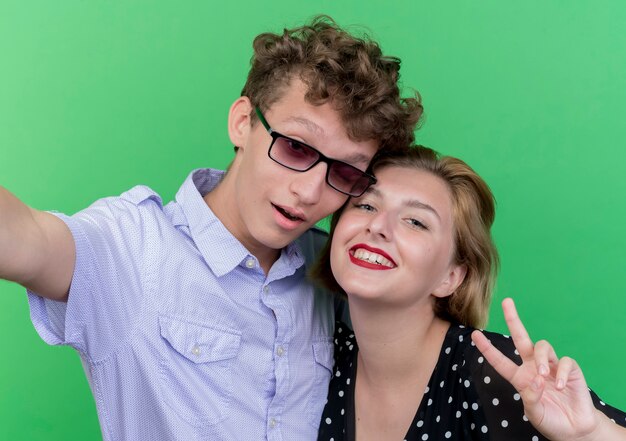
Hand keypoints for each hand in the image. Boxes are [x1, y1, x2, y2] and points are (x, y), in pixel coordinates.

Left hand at [471, 298, 601, 440]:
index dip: (487, 349)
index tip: (474, 334)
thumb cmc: (551, 420)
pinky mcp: (569, 369)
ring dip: (541, 359)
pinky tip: (560, 386)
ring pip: (542, 346)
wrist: (575, 429)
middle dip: (513, 319)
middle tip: (507, 302)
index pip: (500, 361)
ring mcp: (552, 366)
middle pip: (521, 338)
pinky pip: (563, 361)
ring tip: (543, 376)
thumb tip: (536, 379)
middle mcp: (534, 367)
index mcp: (520, 378)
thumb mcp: (534, 413)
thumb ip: (530, 398)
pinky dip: (560, 372)